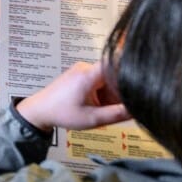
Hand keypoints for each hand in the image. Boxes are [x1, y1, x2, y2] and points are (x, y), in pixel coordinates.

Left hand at [16, 61, 130, 131]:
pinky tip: (98, 105)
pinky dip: (104, 93)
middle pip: (115, 74)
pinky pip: (101, 81)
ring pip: (109, 79)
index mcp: (88, 74)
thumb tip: (139, 109)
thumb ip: (117, 114)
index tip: (140, 82)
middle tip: (120, 108)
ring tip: (103, 109)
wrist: (40, 110)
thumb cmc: (62, 113)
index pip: (116, 63)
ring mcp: (84, 70)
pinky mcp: (82, 74)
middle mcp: (86, 67)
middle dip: (120, 91)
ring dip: (112, 94)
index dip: (130, 70)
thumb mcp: (92, 119)